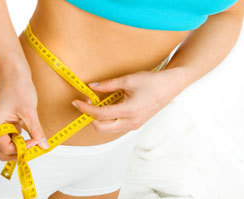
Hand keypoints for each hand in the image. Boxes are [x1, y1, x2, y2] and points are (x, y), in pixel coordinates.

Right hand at [0, 68, 48, 161]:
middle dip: (19, 153)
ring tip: (35, 142)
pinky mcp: (5, 124)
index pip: (5, 148)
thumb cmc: (19, 88)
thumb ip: (36, 130)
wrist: (15, 74)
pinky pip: (11, 139)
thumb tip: (43, 145)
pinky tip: (32, 137)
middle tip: (35, 148)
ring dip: (20, 148)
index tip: (36, 142)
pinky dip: (21, 141)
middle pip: (2, 152)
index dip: (22, 149)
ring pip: (6, 147)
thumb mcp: (30, 111)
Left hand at [71, 67, 185, 132]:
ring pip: (108, 129)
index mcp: (129, 111)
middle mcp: (131, 122)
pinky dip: (107, 119)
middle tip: (86, 103)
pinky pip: (116, 126)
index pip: (100, 114)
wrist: (170, 86)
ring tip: (96, 103)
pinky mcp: (135, 124)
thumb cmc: (152, 82)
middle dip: (90, 117)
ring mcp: (134, 125)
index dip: (86, 109)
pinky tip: (106, 107)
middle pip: (101, 128)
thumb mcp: (128, 80)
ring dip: (98, 118)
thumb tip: (92, 86)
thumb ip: (108, 84)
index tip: (76, 102)